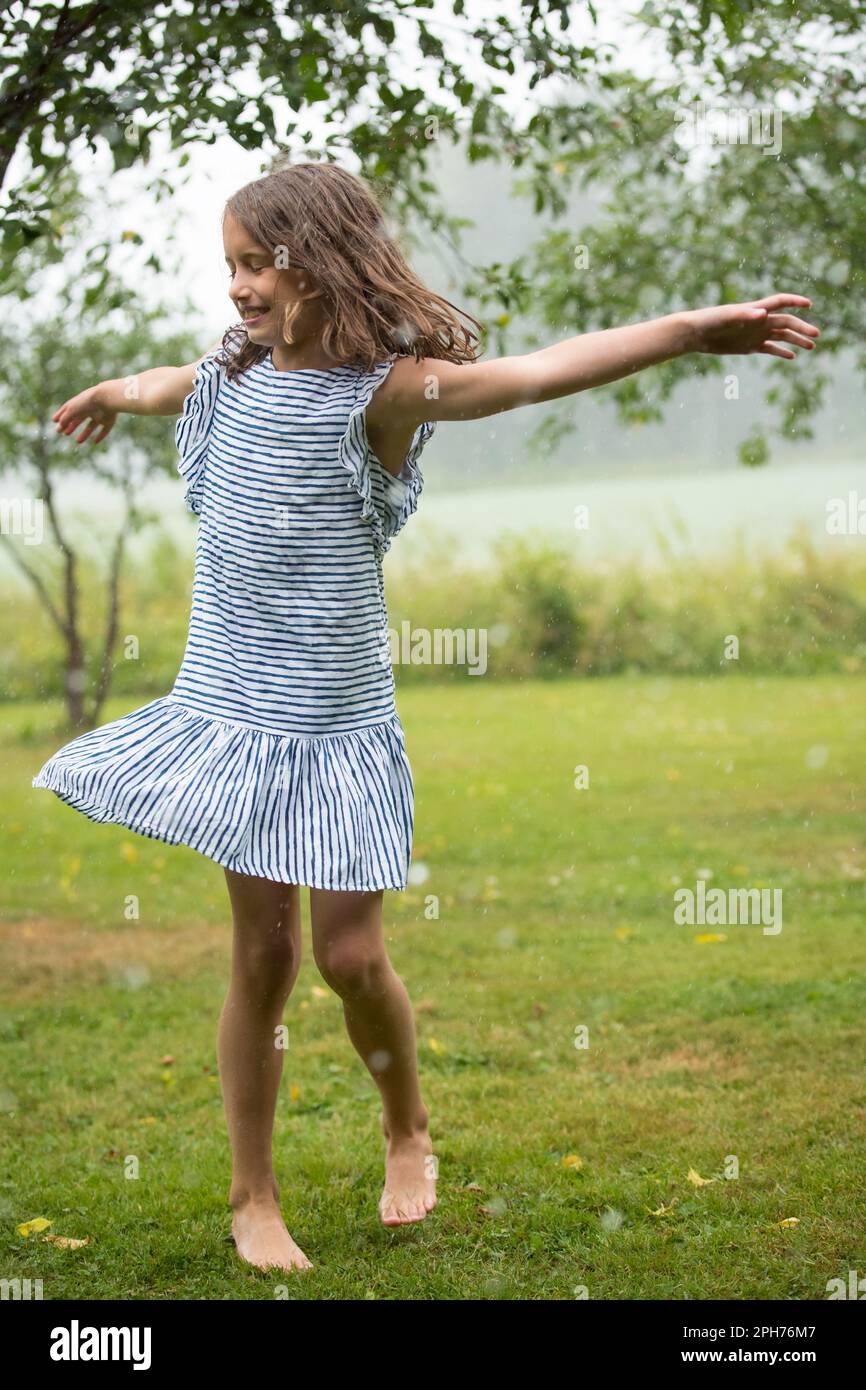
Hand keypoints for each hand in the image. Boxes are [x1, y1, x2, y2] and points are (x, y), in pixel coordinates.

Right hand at [52, 383, 116, 443]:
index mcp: (80, 402)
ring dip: (84, 434)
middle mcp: (90, 408)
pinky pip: (105, 429)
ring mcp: (100, 414)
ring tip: (77, 441)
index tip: (54, 421)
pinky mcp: (109, 420)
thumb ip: (64, 419)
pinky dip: (100, 436)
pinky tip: (95, 442)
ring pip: (91, 425)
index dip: (61, 415)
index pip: (69, 409)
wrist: (106, 398)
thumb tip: (59, 427)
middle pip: (79, 418)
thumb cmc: (86, 402)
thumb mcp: (72, 410)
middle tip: (65, 434)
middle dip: (72, 426)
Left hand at [685, 294, 819, 358]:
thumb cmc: (710, 320)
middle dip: (802, 328)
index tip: (809, 304)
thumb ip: (745, 314)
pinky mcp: (749, 346)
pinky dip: (780, 352)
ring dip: (796, 340)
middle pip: (786, 323)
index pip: (780, 302)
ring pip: (781, 337)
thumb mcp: (727, 317)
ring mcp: (755, 334)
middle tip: (816, 335)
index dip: (795, 302)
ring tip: (811, 346)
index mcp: (756, 310)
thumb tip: (763, 313)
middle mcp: (759, 321)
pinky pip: (769, 349)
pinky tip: (792, 356)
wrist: (696, 333)